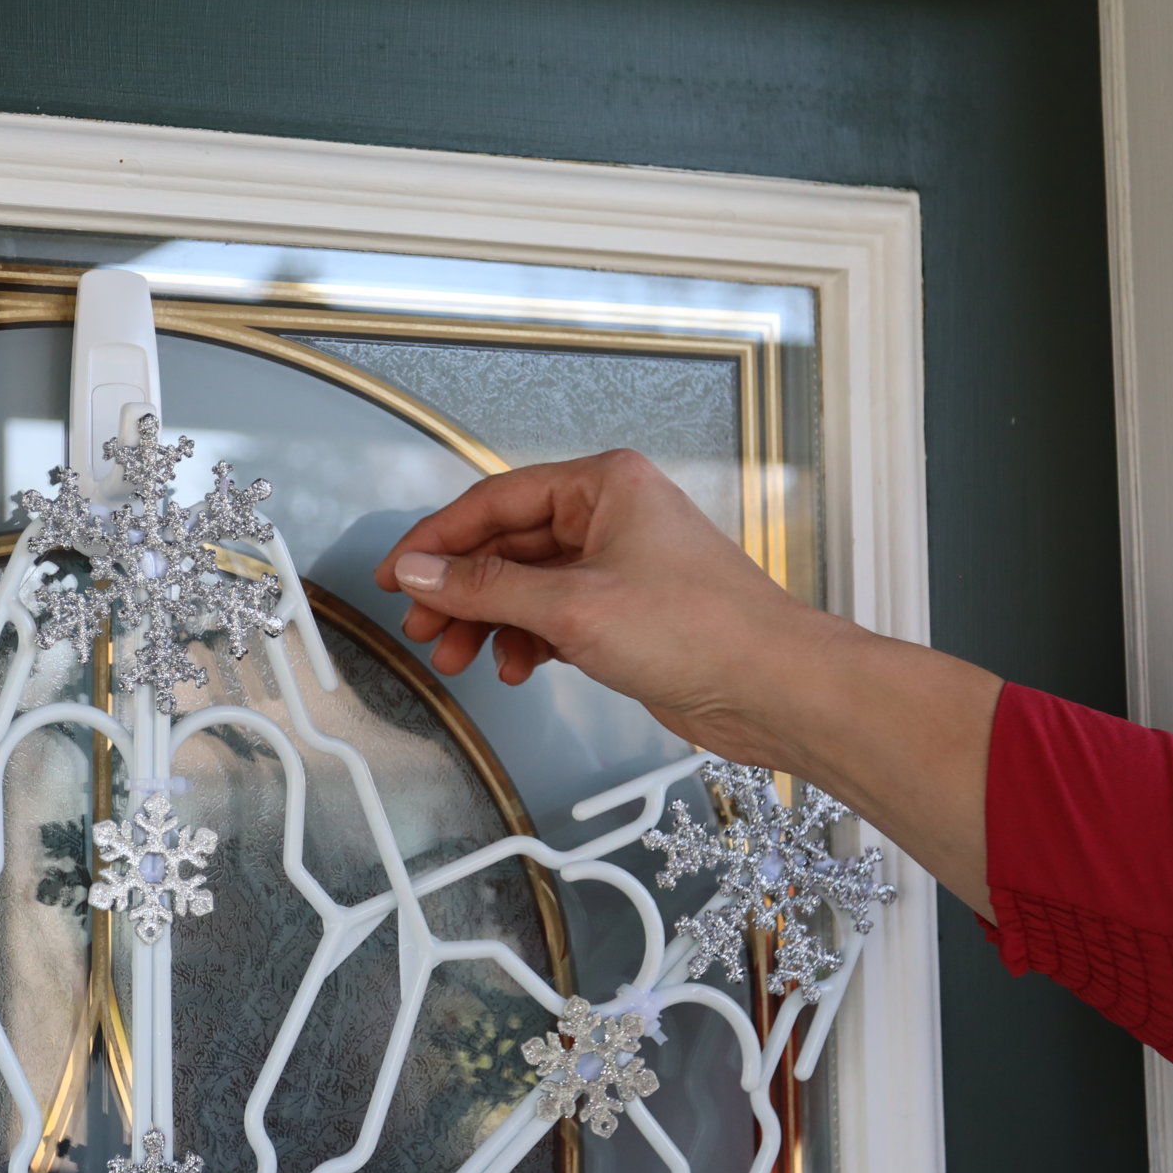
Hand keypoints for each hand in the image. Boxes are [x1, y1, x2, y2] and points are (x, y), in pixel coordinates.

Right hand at [372, 450, 998, 912]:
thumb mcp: (572, 606)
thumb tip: (422, 572)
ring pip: (529, 585)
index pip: (495, 501)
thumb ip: (485, 588)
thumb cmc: (703, 630)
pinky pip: (555, 616)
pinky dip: (527, 640)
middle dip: (462, 590)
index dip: (437, 539)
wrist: (776, 687)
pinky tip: (515, 667)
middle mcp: (613, 515)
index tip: (396, 574)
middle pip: (509, 544)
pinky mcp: (629, 613)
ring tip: (461, 658)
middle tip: (424, 626)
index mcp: (605, 484)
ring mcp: (622, 565)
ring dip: (490, 622)